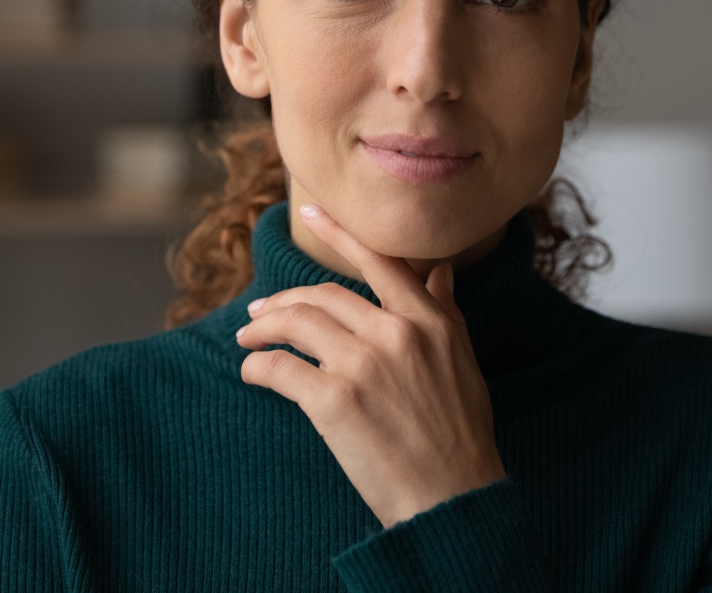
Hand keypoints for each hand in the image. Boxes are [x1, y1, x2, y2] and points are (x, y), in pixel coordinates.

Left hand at [236, 202, 506, 528]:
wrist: (453, 498)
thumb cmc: (461, 432)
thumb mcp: (463, 361)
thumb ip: (445, 311)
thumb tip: (440, 270)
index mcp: (428, 319)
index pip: (377, 262)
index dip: (339, 233)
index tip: (310, 213)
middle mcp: (395, 332)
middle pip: (322, 295)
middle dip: (283, 300)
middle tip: (259, 311)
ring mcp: (364, 364)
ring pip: (296, 322)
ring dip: (263, 328)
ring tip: (248, 338)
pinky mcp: (335, 401)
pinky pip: (280, 368)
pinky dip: (258, 366)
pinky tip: (252, 372)